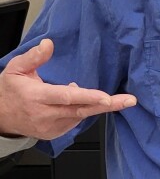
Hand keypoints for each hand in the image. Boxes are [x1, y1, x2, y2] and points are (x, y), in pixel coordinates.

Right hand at [0, 39, 136, 139]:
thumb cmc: (9, 90)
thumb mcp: (16, 69)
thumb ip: (34, 57)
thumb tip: (48, 44)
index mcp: (36, 97)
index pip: (66, 97)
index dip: (88, 97)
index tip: (107, 97)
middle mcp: (45, 115)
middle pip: (81, 110)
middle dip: (108, 105)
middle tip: (129, 100)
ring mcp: (50, 127)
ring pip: (80, 117)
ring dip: (95, 106)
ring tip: (100, 97)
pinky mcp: (54, 134)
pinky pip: (75, 122)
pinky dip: (82, 111)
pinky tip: (80, 103)